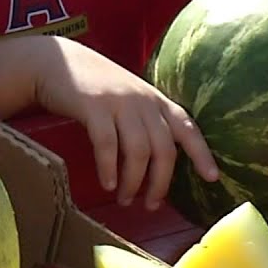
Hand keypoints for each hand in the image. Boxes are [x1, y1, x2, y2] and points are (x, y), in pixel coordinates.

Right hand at [37, 39, 218, 209]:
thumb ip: (144, 120)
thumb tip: (155, 160)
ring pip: (138, 151)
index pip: (188, 128)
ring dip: (133, 181)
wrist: (56, 62)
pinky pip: (107, 144)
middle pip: (163, 149)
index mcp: (155, 100)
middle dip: (160, 183)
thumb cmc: (92, 85)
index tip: (212, 178)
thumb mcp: (127, 97)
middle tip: (151, 205)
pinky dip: (108, 168)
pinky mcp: (94, 107)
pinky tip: (107, 184)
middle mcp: (143, 101)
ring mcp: (119, 103)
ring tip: (124, 199)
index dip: (202, 154)